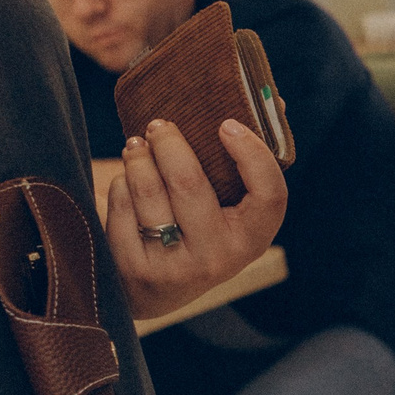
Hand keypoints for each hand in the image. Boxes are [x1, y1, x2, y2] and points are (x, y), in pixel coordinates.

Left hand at [105, 114, 288, 320]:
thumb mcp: (229, 208)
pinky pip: (121, 208)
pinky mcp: (134, 270)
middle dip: (169, 143)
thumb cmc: (199, 229)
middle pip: (190, 183)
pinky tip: (125, 187)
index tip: (227, 124)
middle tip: (158, 124)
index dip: (252, 155)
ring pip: (148, 191)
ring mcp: (176, 268)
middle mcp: (220, 258)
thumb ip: (250, 160)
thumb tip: (274, 102)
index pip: (270, 194)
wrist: (154, 292)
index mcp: (253, 239)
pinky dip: (119, 188)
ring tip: (136, 146)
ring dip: (137, 159)